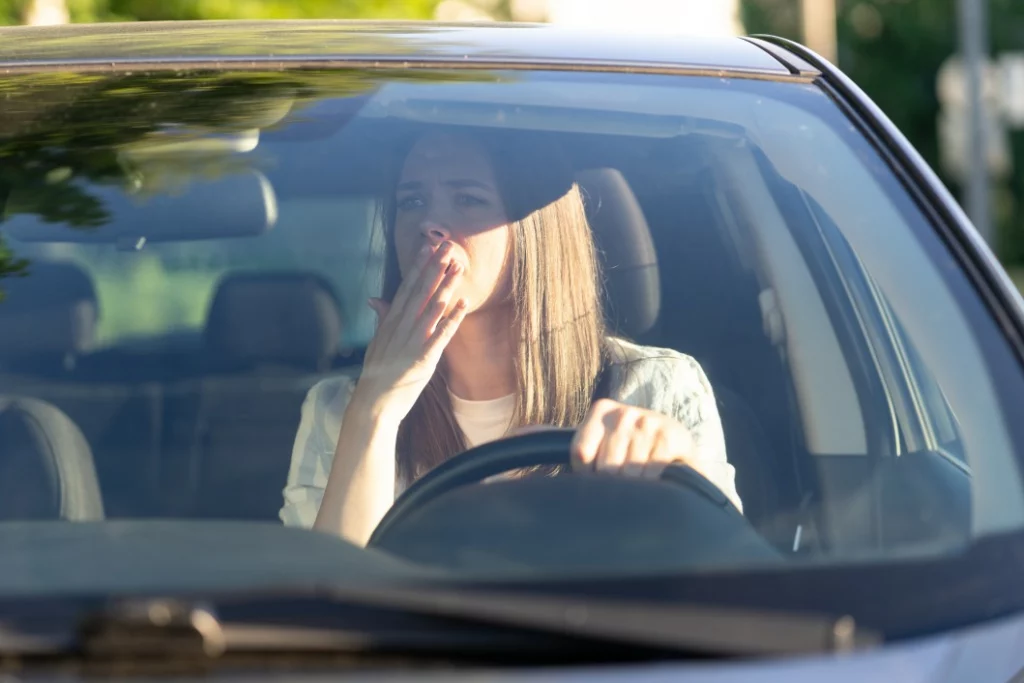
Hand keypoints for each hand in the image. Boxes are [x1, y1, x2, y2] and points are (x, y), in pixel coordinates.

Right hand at [351, 241, 467, 424]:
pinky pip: (441, 334)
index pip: (405, 288)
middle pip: (420, 292)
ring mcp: (412, 342)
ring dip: (446, 286)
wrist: (374, 403)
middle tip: (446, 246)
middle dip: (434, 268)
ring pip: (432, 307)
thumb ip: (381, 319)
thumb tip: (376, 298)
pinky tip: (463, 303)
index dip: (417, 266)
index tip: (426, 247)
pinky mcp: (424, 358)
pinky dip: (453, 318)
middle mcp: (401, 327)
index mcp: (389, 322)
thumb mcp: (377, 342)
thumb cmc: (377, 374)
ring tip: (457, 267)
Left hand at [570, 399, 699, 478]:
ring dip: (633, 486)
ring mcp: (647, 423)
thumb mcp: (605, 442)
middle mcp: (623, 413)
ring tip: (637, 483)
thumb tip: (547, 451)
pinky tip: (653, 480)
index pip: (581, 452)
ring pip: (628, 472)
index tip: (596, 479)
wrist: (678, 443)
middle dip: (611, 484)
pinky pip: (650, 473)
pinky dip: (650, 483)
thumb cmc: (631, 447)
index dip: (586, 474)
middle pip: (605, 466)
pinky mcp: (669, 437)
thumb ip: (582, 451)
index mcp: (601, 410)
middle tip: (620, 486)